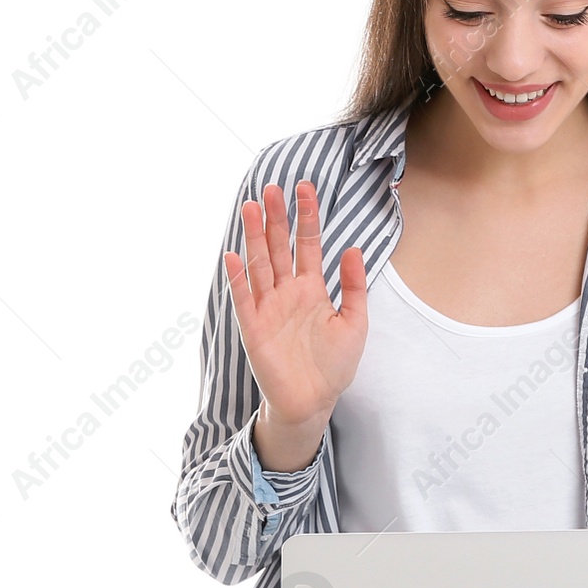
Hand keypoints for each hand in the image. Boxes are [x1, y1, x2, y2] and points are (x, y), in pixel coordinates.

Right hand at [224, 181, 367, 452]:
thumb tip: (353, 248)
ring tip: (250, 206)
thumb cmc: (335, 365)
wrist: (314, 401)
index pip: (307, 244)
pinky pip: (244, 300)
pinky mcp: (254, 328)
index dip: (306, 217)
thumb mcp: (355, 322)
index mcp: (312, 289)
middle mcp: (287, 293)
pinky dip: (238, 279)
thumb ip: (353, 286)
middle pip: (278, 247)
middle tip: (271, 187)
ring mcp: (268, 308)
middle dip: (275, 218)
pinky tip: (232, 255)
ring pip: (259, 265)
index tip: (305, 188)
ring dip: (254, 237)